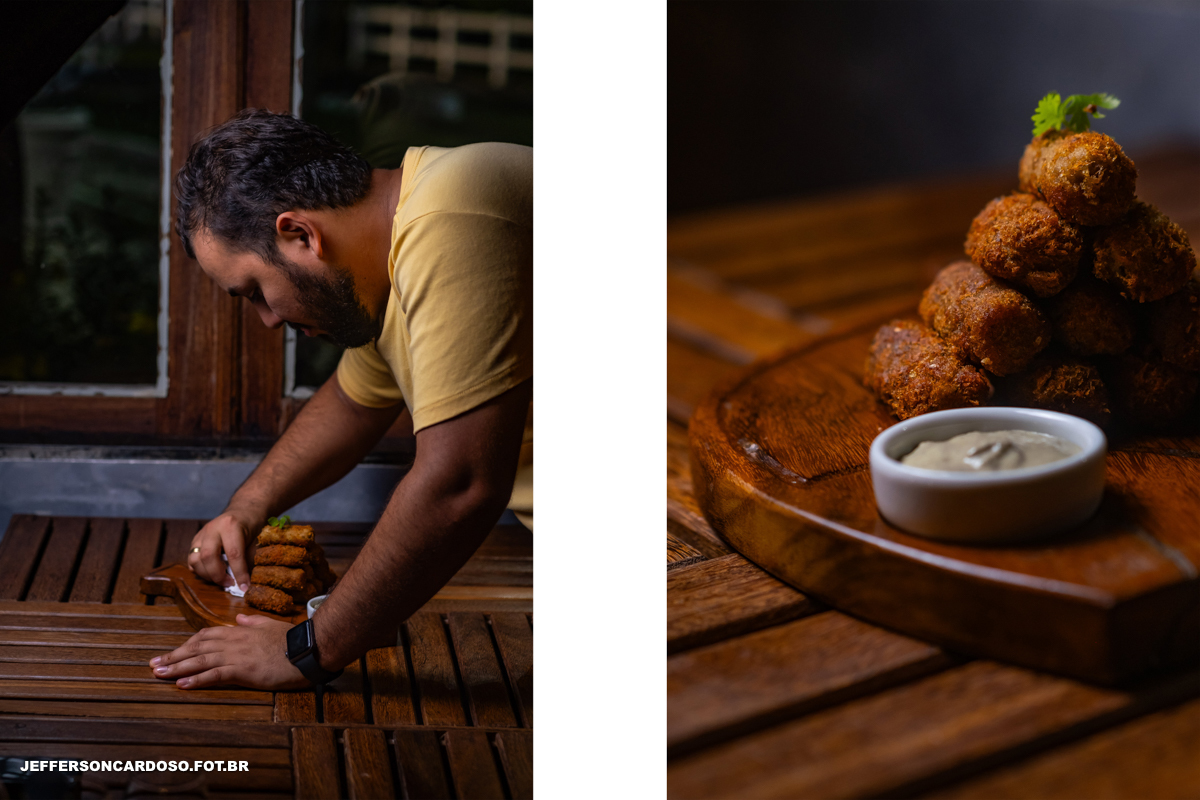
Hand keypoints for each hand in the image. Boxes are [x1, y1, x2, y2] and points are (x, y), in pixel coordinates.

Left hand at [149, 615, 309, 690]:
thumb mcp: (270, 625)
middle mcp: (234, 641)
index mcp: (240, 631)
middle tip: (153, 665)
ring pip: (201, 660)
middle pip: (197, 647)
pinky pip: (215, 674)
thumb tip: (239, 618)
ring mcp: (238, 655)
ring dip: (177, 667)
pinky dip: (197, 679)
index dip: (186, 644)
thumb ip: (252, 621)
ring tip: (159, 675)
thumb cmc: (293, 639)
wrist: (308, 649)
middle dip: (173, 656)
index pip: (206, 636)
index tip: (172, 652)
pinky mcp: (244, 670)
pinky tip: (183, 684)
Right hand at [188, 511, 255, 590]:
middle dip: (218, 575)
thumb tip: (244, 583)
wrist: (243, 510)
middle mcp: (212, 528)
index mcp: (230, 525)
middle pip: (208, 556)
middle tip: (230, 583)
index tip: (244, 587)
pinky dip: (201, 570)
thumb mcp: (256, 540)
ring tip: (222, 579)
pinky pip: (192, 559)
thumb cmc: (252, 526)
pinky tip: (213, 573)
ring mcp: (201, 534)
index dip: (239, 573)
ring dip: (207, 575)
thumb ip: (249, 559)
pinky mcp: (196, 540)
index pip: (233, 554)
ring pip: (195, 559)